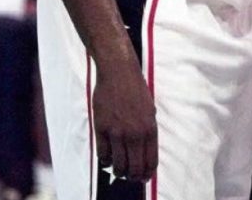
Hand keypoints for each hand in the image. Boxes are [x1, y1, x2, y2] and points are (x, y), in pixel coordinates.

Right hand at [93, 57, 157, 181]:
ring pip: (118, 165)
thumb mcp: (149, 111)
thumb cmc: (135, 90)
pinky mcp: (101, 128)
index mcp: (150, 129)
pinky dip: (106, 161)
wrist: (118, 72)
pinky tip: (108, 158)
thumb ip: (147, 131)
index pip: (150, 161)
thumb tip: (144, 153)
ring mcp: (117, 132)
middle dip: (133, 176)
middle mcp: (135, 133)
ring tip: (119, 170)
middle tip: (130, 176)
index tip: (143, 177)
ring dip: (119, 171)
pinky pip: (103, 154)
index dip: (147, 174)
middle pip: (134, 168)